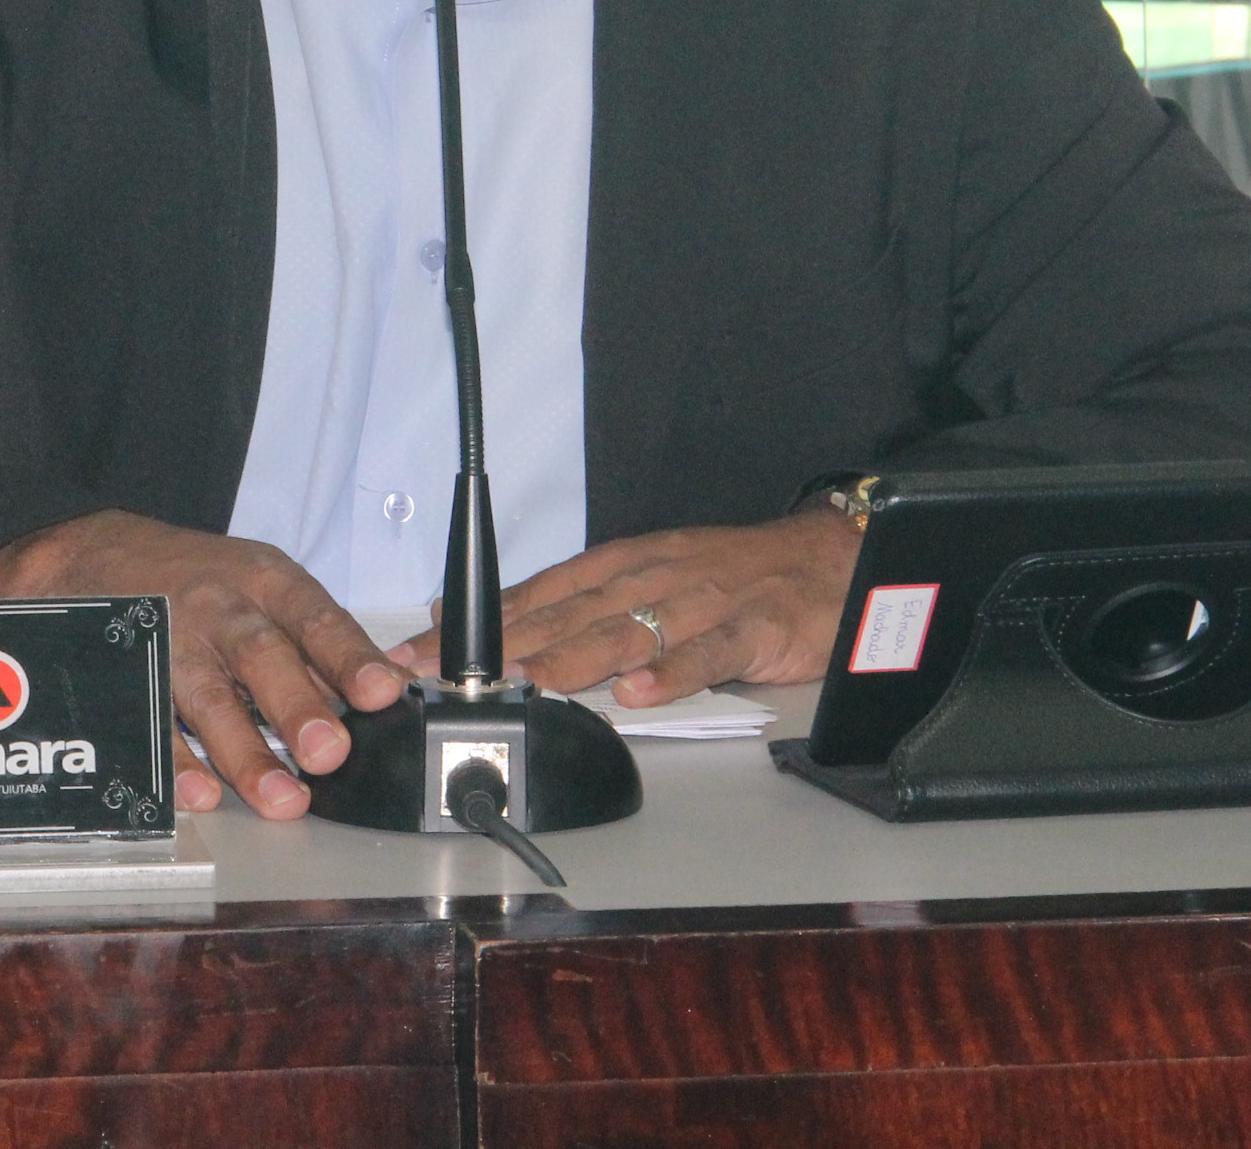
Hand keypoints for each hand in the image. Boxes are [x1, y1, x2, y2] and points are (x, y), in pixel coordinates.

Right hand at [0, 510, 405, 817]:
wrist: (94, 555)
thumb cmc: (201, 580)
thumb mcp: (265, 585)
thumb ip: (324, 640)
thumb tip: (395, 684)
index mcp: (264, 581)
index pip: (315, 616)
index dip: (349, 655)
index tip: (382, 691)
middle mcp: (217, 607)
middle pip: (259, 654)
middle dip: (296, 705)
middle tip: (329, 752)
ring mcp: (168, 642)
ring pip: (206, 697)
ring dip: (244, 752)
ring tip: (281, 798)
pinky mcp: (126, 676)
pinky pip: (149, 724)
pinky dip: (175, 763)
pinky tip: (200, 794)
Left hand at [401, 507, 861, 706]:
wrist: (830, 557)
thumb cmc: (736, 575)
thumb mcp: (653, 576)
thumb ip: (587, 606)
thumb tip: (511, 631)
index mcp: (624, 564)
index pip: (536, 593)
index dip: (475, 624)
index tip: (420, 652)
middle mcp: (653, 576)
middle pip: (569, 613)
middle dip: (502, 646)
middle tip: (450, 675)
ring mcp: (702, 600)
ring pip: (630, 630)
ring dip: (575, 658)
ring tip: (531, 682)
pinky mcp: (752, 627)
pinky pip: (708, 653)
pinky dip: (672, 673)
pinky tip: (639, 694)